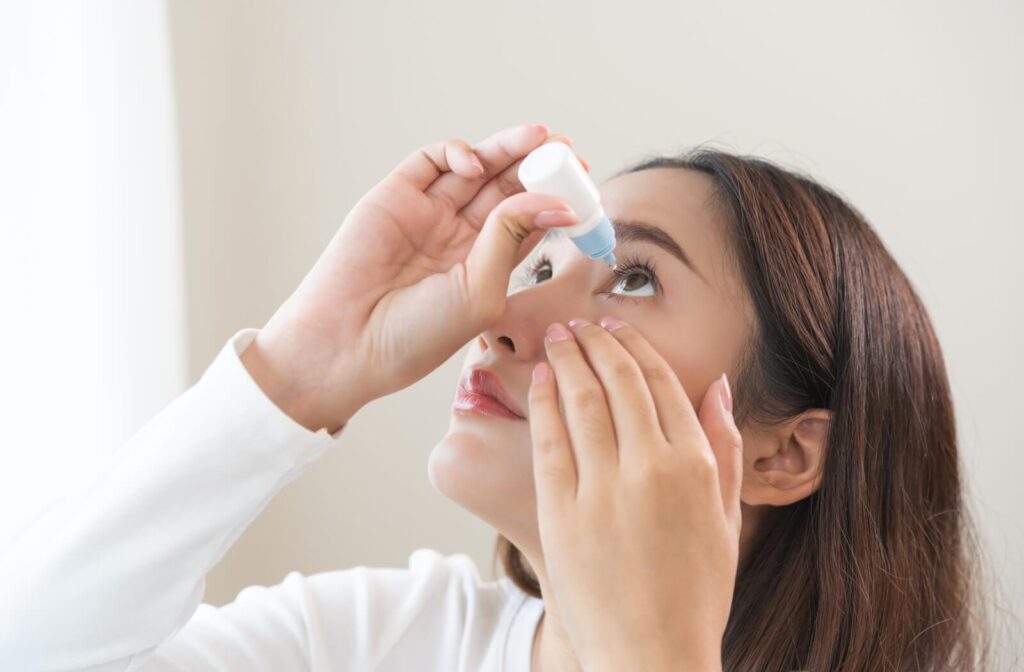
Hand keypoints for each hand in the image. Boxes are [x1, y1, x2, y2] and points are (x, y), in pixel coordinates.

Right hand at [241, 125, 586, 432]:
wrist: (347, 342)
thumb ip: (512, 239)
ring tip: (541, 137)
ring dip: (509, 149)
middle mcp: (458, 236)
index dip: (554, 200)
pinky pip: (433, 161)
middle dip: (538, 166)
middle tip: (568, 150)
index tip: (583, 187)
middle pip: (507, 189)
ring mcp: (428, 213)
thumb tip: (556, 201)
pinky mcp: (396, 194)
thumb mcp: (481, 291)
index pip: (528, 221)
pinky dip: (459, 154)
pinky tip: (477, 165)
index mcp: (484, 266)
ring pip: (476, 168)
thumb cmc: (415, 335)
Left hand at [527, 317, 742, 671]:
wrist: (652, 655)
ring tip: (559, 336)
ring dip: (570, 359)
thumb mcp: (727, 519)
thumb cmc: (695, 593)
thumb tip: (720, 386)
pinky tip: (542, 380)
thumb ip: (726, 447)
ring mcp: (604, 490)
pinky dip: (546, 402)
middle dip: (598, 341)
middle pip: (620, 382)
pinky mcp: (562, 512)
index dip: (636, 347)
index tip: (618, 327)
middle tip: (581, 320)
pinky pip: (550, 441)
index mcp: (696, 467)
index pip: (664, 384)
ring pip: (584, 401)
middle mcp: (652, 468)